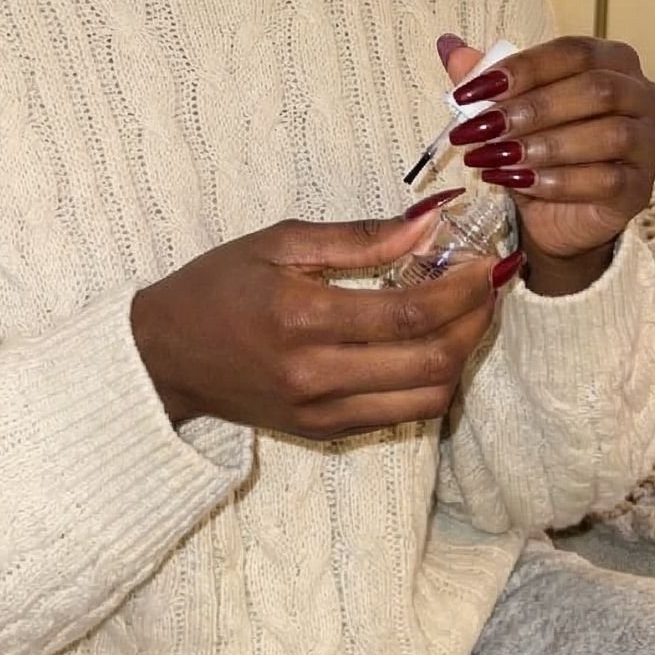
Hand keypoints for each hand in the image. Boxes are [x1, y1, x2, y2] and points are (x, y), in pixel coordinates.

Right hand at [131, 205, 516, 438]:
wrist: (163, 357)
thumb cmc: (218, 287)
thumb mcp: (280, 242)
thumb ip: (360, 237)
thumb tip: (430, 223)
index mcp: (303, 317)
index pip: (410, 313)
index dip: (463, 290)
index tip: (489, 263)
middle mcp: (317, 374)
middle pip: (430, 361)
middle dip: (475, 322)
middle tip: (491, 287)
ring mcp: (322, 411)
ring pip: (426, 398)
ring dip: (461, 357)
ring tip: (469, 316)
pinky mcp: (324, 432)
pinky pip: (401, 414)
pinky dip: (431, 382)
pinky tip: (433, 344)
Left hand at [442, 36, 654, 283]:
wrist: (557, 213)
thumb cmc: (540, 147)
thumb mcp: (508, 110)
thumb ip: (486, 79)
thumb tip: (449, 46)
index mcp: (615, 62)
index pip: (573, 52)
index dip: (522, 69)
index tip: (470, 92)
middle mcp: (644, 97)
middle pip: (596, 89)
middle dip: (531, 108)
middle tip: (480, 129)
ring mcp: (650, 144)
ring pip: (607, 135)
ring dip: (543, 146)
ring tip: (494, 158)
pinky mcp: (642, 189)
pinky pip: (607, 181)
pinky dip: (557, 181)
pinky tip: (517, 183)